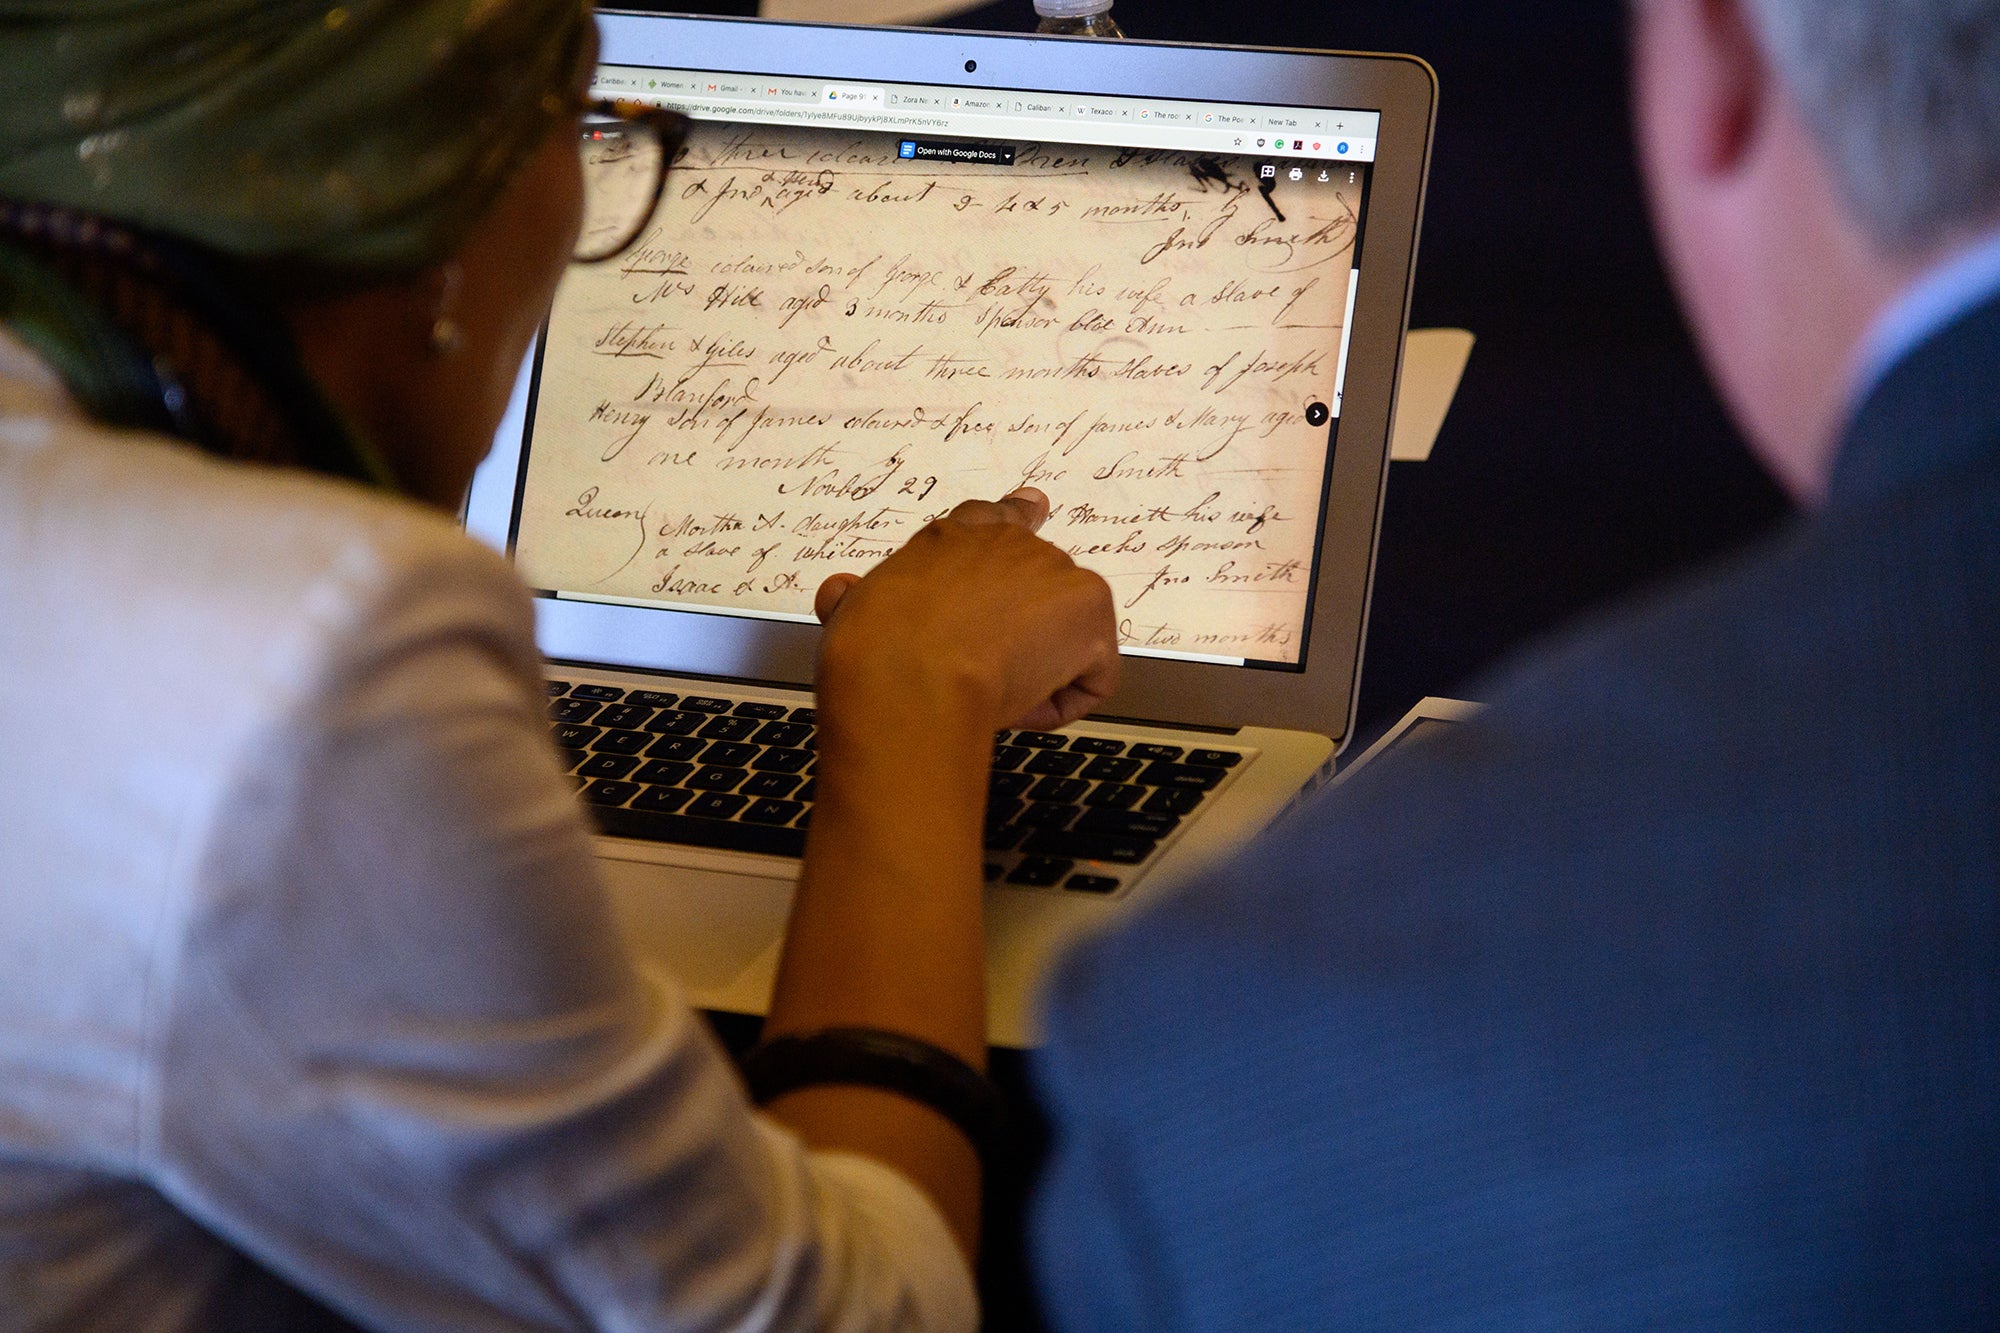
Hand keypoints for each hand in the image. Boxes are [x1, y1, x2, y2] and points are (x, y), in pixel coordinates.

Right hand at [813, 487, 1118, 731]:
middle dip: (1021, 636)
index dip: (1013, 517)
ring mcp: (1053, 570)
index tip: (1033, 505)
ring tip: (988, 688)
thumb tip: (838, 593)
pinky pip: (1088, 677)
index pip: (991, 519)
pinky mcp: (1090, 608)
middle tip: (980, 673)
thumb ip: (858, 598)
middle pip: (1040, 587)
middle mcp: (1006, 543)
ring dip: (1036, 671)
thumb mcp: (853, 613)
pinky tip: (1014, 703)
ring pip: (1065, 638)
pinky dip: (1057, 704)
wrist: (910, 677)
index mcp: (949, 540)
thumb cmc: (874, 652)